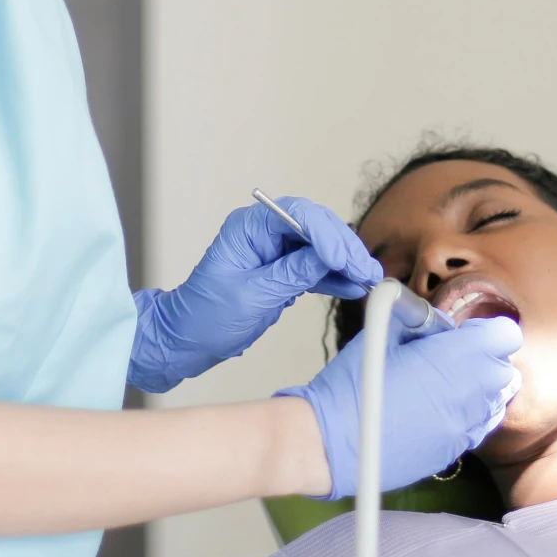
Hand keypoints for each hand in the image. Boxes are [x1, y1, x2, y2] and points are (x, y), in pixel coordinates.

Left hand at [128, 197, 382, 393]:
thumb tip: (328, 258)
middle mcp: (263, 233)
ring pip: (320, 247)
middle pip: (315, 227)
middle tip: (366, 270)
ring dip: (345, 262)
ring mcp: (274, 251)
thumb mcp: (252, 297)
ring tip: (369, 280)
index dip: (326, 235)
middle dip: (343, 248)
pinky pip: (315, 267)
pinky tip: (353, 286)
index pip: (297, 216)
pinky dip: (335, 276)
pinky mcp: (282, 271)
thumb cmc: (204, 317)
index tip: (344, 260)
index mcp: (248, 228)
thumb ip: (291, 274)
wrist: (187, 340)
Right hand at [279, 302, 520, 498]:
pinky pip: (476, 428)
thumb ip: (417, 320)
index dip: (484, 331)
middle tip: (448, 359)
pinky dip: (464, 416)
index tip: (461, 334)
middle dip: (483, 360)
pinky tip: (432, 412)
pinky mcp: (453, 452)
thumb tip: (432, 320)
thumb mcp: (381, 331)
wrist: (331, 442)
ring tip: (440, 387)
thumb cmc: (351, 385)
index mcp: (456, 357)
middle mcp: (470, 393)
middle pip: (503, 370)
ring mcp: (464, 427)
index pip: (505, 336)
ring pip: (495, 402)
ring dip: (477, 390)